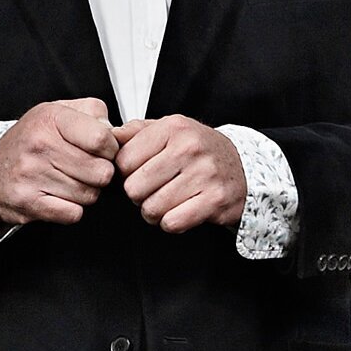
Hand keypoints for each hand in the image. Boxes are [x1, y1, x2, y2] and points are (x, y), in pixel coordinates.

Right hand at [0, 98, 119, 223]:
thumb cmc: (34, 138)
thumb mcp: (60, 111)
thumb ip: (93, 113)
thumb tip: (116, 133)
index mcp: (51, 119)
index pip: (102, 139)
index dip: (111, 149)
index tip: (103, 150)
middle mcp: (39, 145)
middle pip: (101, 172)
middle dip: (100, 173)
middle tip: (86, 169)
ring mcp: (31, 175)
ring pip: (89, 195)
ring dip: (86, 192)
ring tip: (70, 181)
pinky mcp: (27, 202)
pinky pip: (73, 214)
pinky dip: (72, 209)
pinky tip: (61, 197)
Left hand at [115, 115, 243, 231]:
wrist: (242, 167)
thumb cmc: (198, 151)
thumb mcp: (169, 130)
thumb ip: (136, 132)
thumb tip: (108, 137)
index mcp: (173, 128)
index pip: (123, 160)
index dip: (125, 173)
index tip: (139, 173)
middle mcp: (189, 148)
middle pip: (134, 188)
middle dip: (138, 195)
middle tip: (153, 191)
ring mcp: (205, 174)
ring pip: (152, 208)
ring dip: (154, 212)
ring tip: (166, 202)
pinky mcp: (215, 200)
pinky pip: (173, 222)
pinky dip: (171, 223)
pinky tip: (179, 212)